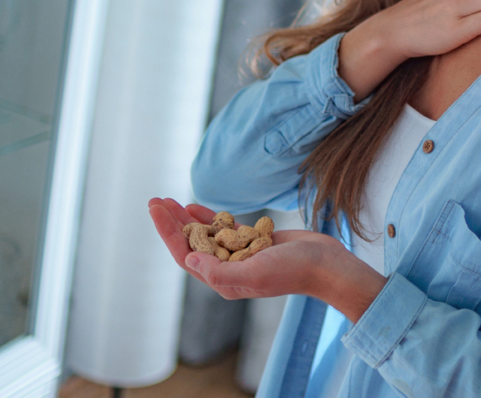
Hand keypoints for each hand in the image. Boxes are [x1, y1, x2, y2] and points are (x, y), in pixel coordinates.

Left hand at [148, 198, 386, 320]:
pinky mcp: (253, 243)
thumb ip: (220, 272)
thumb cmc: (293, 271)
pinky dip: (208, 217)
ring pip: (204, 235)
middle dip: (171, 222)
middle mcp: (227, 269)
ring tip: (169, 201)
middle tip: (155, 199)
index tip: (156, 209)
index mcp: (223, 281)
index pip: (185, 254)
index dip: (167, 231)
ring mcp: (240, 255)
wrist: (325, 265)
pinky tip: (195, 206)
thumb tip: (188, 260)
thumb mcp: (255, 275)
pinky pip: (223, 229)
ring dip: (186, 218)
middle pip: (190, 244)